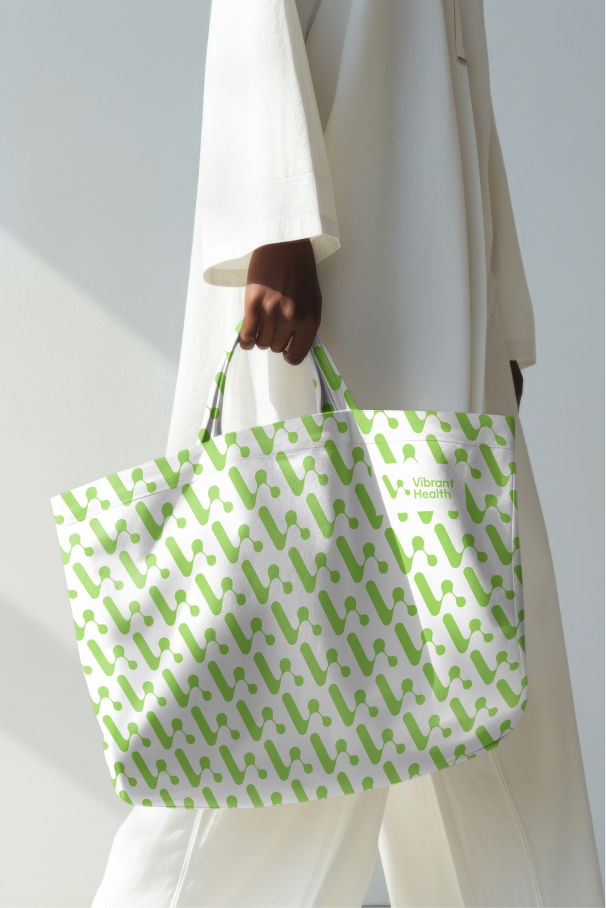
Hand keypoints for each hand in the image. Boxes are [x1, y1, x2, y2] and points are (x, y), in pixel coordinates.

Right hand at [240, 239, 321, 365]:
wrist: (285, 246)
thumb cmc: (300, 273)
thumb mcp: (313, 302)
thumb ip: (305, 326)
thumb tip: (293, 347)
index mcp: (310, 320)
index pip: (297, 355)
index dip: (290, 354)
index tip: (286, 350)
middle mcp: (291, 319)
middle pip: (277, 348)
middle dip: (275, 340)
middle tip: (274, 325)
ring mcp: (271, 313)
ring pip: (262, 343)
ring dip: (261, 337)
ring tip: (263, 324)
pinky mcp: (253, 305)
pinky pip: (247, 335)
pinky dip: (246, 340)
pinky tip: (248, 337)